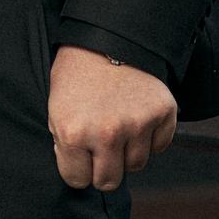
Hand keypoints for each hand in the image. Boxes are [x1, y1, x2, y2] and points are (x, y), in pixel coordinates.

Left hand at [48, 44, 178, 189]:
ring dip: (127, 151)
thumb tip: (80, 173)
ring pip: (135, 165)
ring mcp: (138, 124)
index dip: (77, 166)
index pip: (77, 180)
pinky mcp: (163, 113)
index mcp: (73, 132)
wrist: (108, 36)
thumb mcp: (56, 108)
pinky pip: (159, 146)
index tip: (79, 152)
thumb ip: (65, 144)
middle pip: (109, 181)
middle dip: (102, 167)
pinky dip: (151, 136)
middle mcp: (106, 133)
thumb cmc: (77, 73)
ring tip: (118, 123)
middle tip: (100, 145)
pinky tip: (137, 115)